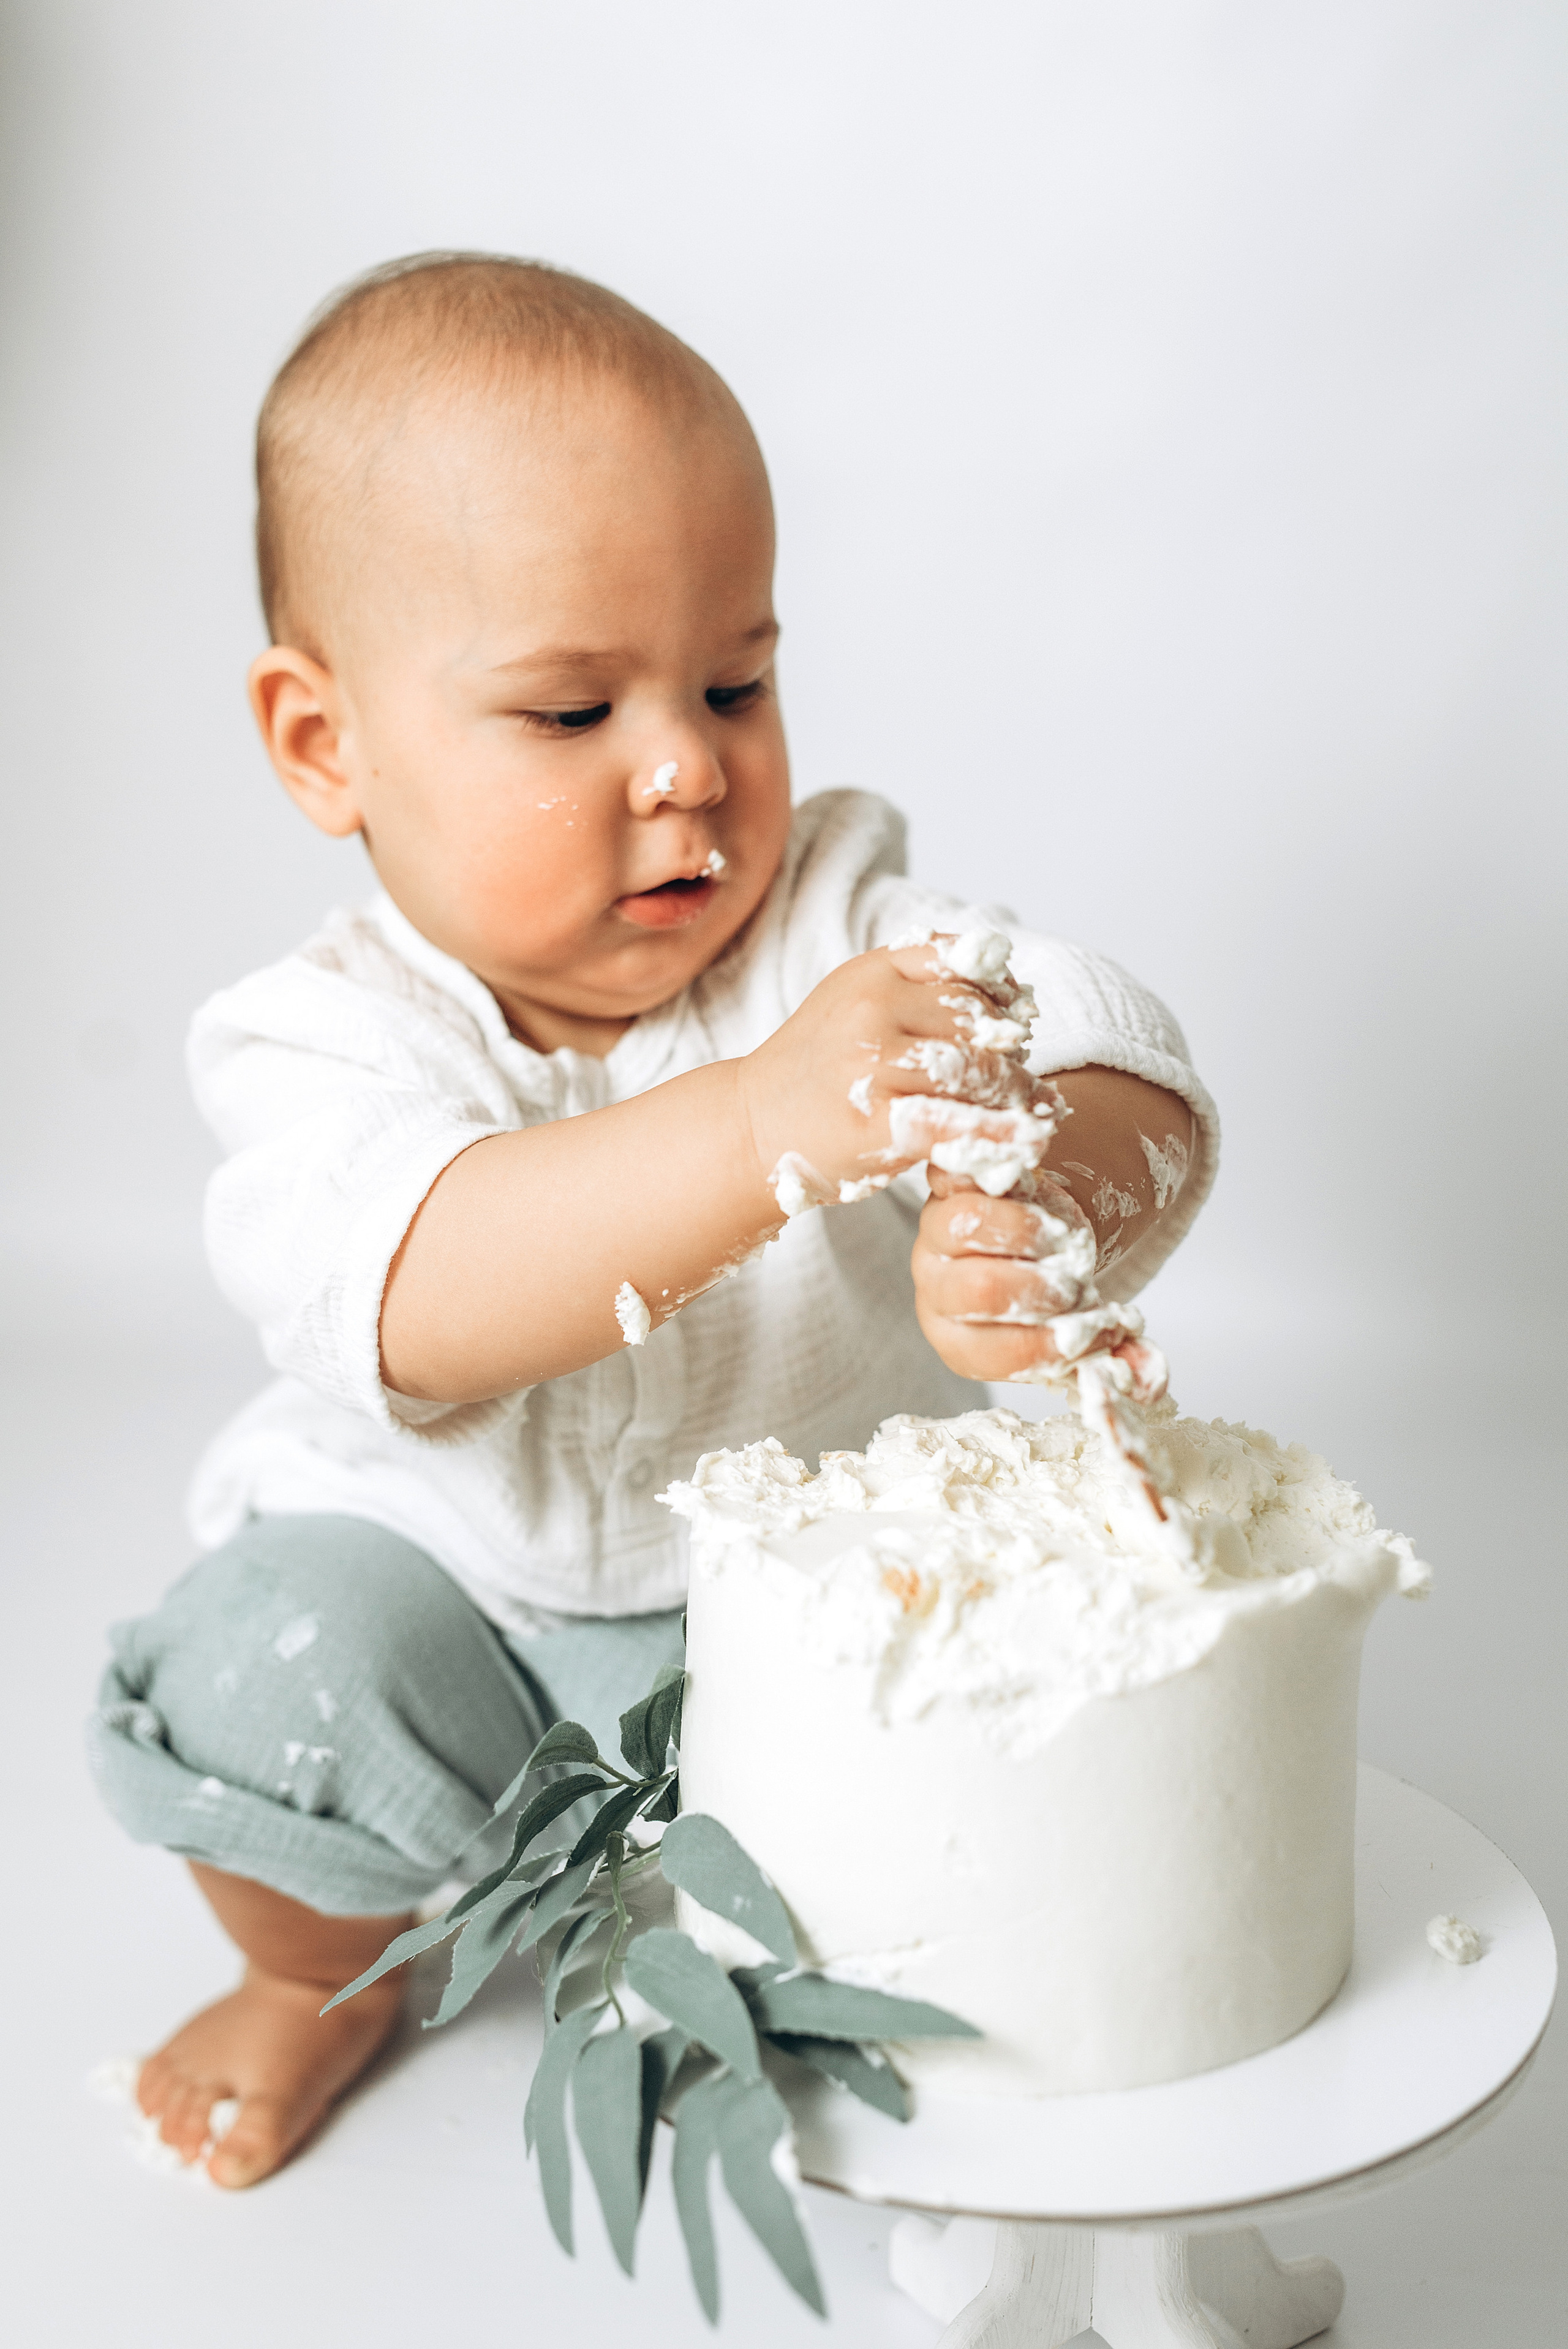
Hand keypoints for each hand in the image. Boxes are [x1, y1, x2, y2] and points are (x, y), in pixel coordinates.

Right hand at [736, 943, 1060, 1210]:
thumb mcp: (854, 1002)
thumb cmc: (816, 1071)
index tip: (1019, 1019)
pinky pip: (958, 1124)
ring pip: (977, 1070)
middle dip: (1010, 1048)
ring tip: (1039, 1108)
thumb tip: (1007, 990)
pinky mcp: (878, 1123)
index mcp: (872, 971)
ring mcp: (873, 1066)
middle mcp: (873, 1008)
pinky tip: (1025, 1141)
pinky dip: (1000, 1134)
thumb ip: (914, 986)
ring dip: (1018, 1093)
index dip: (1001, 991)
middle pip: (977, 1019)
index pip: (962, 962)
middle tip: (1027, 1077)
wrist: (750, 1127)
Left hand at [913, 1165, 1165, 1393]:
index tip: (1094, 1329)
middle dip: (1040, 1289)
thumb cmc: (1052, 1292)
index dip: (1046, 1345)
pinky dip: (997, 1170)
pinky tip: (1030, 1178)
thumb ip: (1112, 1353)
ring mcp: (934, 1232)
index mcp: (960, 1340)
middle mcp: (935, 1288)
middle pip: (977, 1288)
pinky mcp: (945, 1183)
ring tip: (1063, 1237)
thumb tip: (1147, 1377)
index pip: (991, 1352)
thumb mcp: (1081, 1327)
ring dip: (1029, 1230)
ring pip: (967, 1225)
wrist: (1034, 1235)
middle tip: (1075, 1283)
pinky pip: (959, 1170)